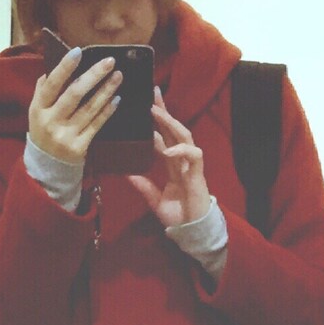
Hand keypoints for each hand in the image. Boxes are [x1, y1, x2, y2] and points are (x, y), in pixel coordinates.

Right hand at [28, 49, 122, 165]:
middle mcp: (51, 121)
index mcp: (38, 108)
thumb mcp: (37, 110)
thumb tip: (56, 64)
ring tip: (118, 76)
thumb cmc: (44, 130)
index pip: (52, 84)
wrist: (47, 165)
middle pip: (74, 94)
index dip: (65, 67)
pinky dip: (107, 111)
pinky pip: (96, 125)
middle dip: (93, 75)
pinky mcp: (79, 147)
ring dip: (106, 90)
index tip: (79, 51)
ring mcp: (66, 135)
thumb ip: (44, 89)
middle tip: (110, 61)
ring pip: (89, 108)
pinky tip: (116, 99)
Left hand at [126, 88, 211, 226]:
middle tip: (152, 93)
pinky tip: (168, 150)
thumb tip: (125, 174)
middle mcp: (182, 160)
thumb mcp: (154, 199)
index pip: (163, 136)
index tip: (144, 106)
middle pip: (174, 129)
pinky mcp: (198, 173)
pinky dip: (181, 150)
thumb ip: (143, 186)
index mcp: (172, 164)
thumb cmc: (178, 216)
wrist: (192, 231)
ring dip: (171, 123)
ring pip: (184, 136)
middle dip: (164, 111)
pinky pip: (193, 155)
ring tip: (157, 112)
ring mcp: (191, 165)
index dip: (155, 122)